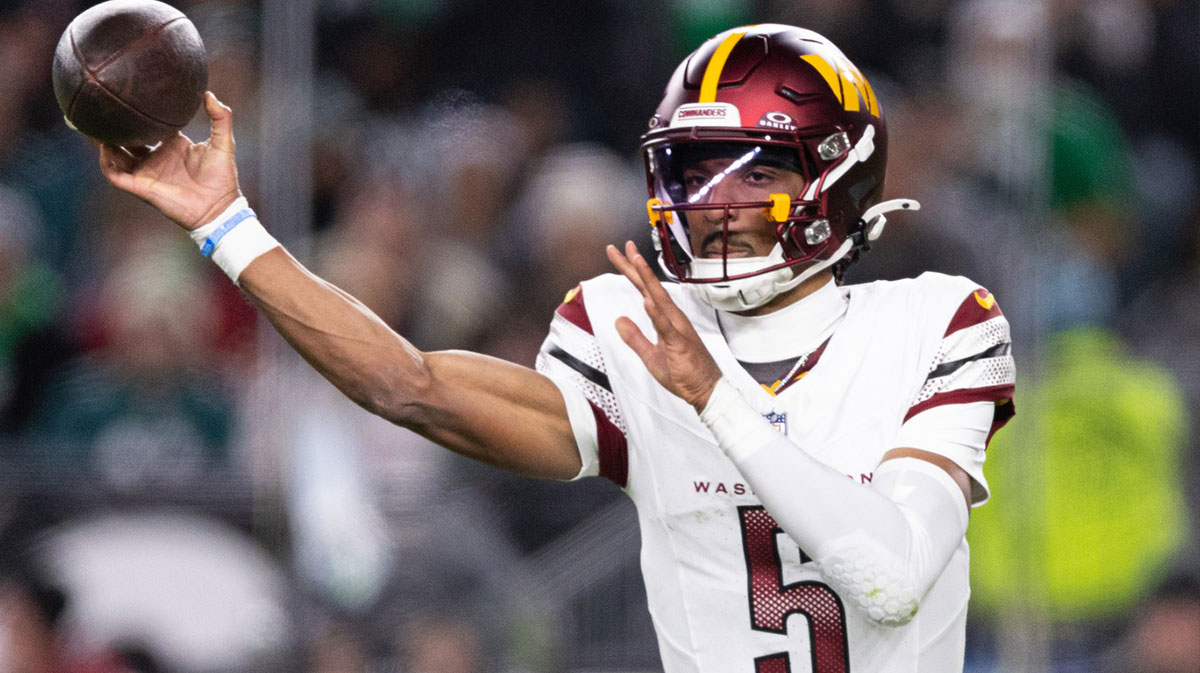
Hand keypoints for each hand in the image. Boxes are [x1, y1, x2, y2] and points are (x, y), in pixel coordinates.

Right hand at [96, 91, 240, 229]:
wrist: (219, 208)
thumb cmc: (222, 177)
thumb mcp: (224, 142)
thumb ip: (220, 117)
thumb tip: (208, 93)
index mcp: (171, 145)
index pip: (147, 126)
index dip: (136, 115)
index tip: (125, 97)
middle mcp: (155, 157)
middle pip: (125, 139)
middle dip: (112, 127)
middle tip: (97, 108)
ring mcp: (146, 172)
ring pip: (115, 155)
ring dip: (102, 142)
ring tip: (91, 124)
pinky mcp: (141, 187)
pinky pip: (115, 174)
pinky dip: (107, 161)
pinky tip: (105, 147)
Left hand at [607, 241, 722, 411]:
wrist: (707, 390)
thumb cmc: (683, 373)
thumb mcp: (650, 355)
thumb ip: (634, 337)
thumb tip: (618, 320)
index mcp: (665, 319)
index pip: (644, 290)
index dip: (632, 271)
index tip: (621, 253)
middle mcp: (672, 318)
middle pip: (650, 287)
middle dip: (635, 266)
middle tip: (623, 246)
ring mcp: (677, 329)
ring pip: (660, 299)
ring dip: (647, 280)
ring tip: (636, 261)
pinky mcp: (680, 343)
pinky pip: (667, 327)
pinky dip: (657, 314)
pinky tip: (647, 302)